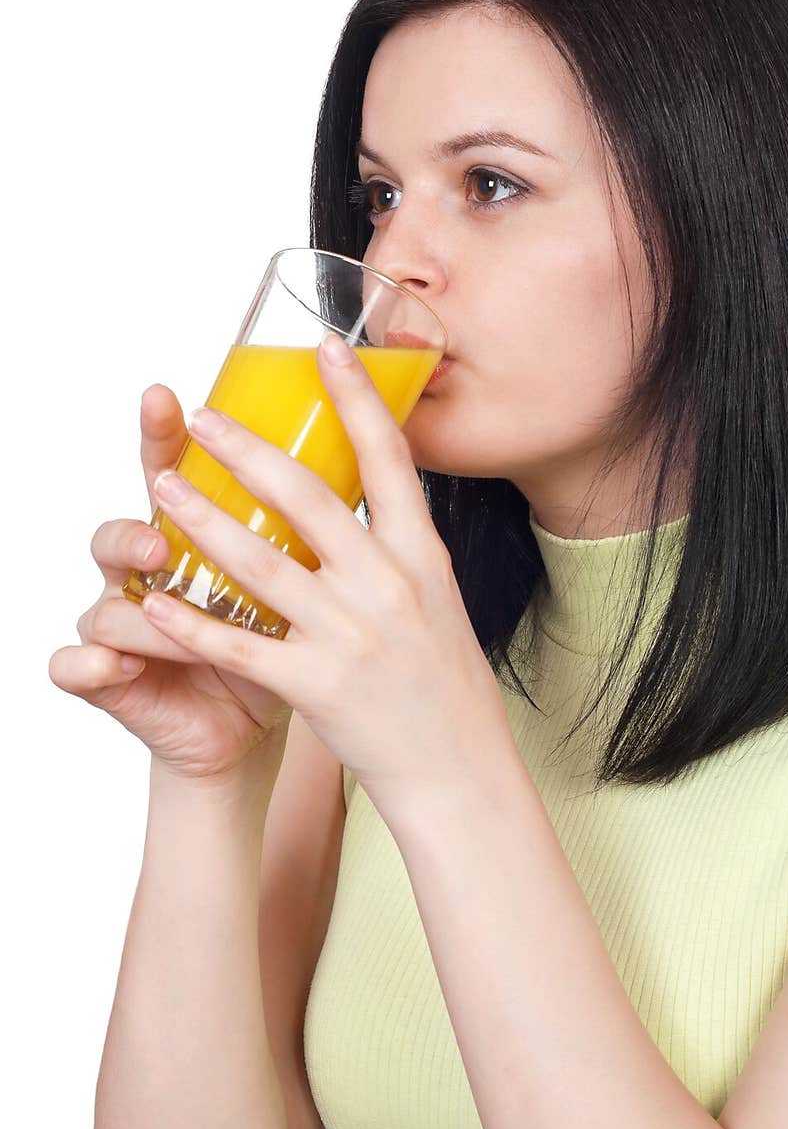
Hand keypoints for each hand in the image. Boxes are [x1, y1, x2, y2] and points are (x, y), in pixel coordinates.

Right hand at [48, 384, 292, 790]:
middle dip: (143, 518)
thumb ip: (309, 530)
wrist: (247, 731)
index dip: (164, 435)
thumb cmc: (285, 649)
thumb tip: (363, 458)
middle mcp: (150, 571)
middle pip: (128, 526)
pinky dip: (93, 664)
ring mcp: (123, 623)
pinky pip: (83, 665)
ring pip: (109, 598)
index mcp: (196, 536)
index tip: (168, 396)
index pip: (174, 473)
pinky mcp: (109, 677)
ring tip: (157, 594)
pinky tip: (112, 664)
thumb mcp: (303, 584)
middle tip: (166, 512)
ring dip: (139, 602)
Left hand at [139, 333, 511, 829]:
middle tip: (203, 415)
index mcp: (423, 557)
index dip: (356, 398)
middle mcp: (390, 585)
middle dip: (248, 450)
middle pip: (310, 498)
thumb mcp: (438, 601)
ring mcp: (353, 635)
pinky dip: (196, 623)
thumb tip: (366, 501)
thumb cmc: (444, 684)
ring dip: (205, 520)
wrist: (460, 770)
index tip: (325, 347)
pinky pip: (244, 647)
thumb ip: (399, 551)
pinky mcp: (319, 686)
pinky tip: (158, 599)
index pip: (388, 460)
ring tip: (162, 487)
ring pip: (265, 564)